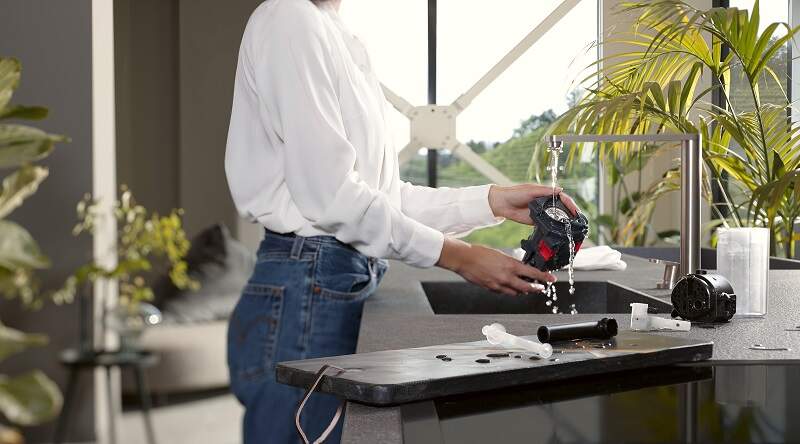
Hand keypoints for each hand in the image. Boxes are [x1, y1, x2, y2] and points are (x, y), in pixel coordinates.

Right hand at [437, 238, 555, 295]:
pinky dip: (508, 290)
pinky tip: (508, 286)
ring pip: (516, 292)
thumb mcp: (500, 254)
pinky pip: (503, 292)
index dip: (544, 277)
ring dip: (522, 291)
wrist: (463, 259)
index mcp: (510, 265)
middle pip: (527, 287)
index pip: (533, 273)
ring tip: (525, 288)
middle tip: (541, 288)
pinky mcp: (490, 289)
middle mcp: (506, 277)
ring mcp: (498, 285)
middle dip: (536, 288)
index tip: (551, 279)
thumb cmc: (479, 253)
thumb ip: (510, 263)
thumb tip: (518, 269)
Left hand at [488, 184, 579, 224]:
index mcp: (546, 193)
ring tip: (573, 227)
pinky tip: (560, 232)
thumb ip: (545, 191)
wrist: (502, 204)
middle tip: (578, 220)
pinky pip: (547, 224)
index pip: (562, 198)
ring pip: (556, 217)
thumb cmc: (515, 193)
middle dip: (571, 213)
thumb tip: (561, 190)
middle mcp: (546, 203)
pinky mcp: (536, 221)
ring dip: (565, 221)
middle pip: (562, 208)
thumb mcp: (531, 191)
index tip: (575, 210)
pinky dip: (554, 228)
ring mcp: (542, 212)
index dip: (570, 204)